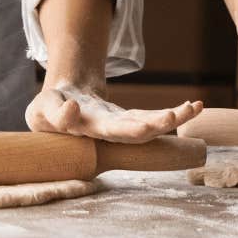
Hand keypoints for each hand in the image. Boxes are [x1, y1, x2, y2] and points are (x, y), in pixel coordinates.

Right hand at [26, 83, 202, 141]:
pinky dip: (176, 112)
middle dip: (155, 125)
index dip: (124, 129)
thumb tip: (73, 108)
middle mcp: (109, 130)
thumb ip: (55, 112)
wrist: (58, 108)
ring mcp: (121, 125)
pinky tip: (196, 105)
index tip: (144, 127)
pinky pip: (155, 116)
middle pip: (136, 132)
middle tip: (173, 116)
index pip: (107, 131)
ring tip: (193, 108)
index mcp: (87, 128)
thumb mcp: (42, 108)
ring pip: (150, 125)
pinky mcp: (130, 118)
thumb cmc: (49, 109)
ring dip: (173, 118)